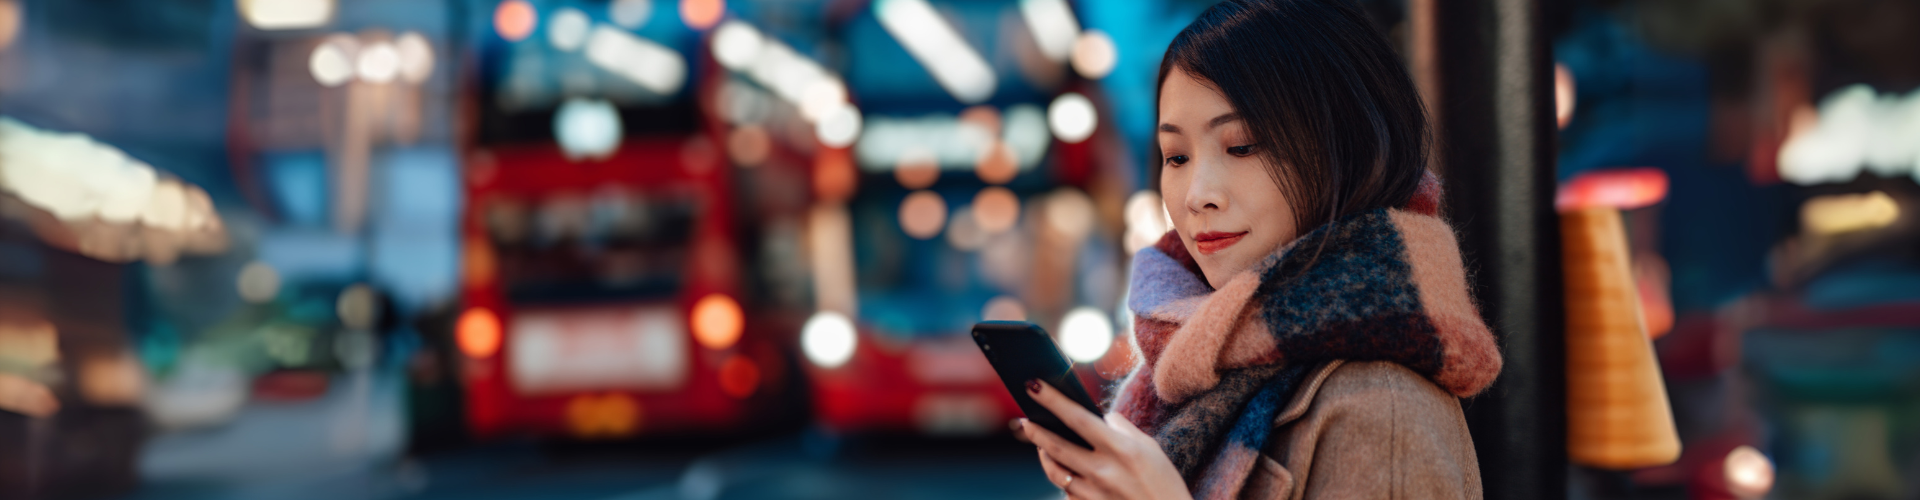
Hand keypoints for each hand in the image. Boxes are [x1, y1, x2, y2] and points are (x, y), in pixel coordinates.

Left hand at [1017, 380, 1191, 499]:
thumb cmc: (1163, 484)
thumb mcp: (1150, 449)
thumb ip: (1123, 429)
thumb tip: (1102, 417)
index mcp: (1121, 449)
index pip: (1077, 418)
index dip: (1052, 400)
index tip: (1032, 385)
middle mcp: (1103, 471)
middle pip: (1056, 446)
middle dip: (1035, 430)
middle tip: (1025, 420)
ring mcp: (1093, 494)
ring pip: (1054, 471)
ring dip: (1043, 455)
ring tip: (1040, 445)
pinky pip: (1066, 492)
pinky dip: (1064, 480)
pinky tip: (1065, 472)